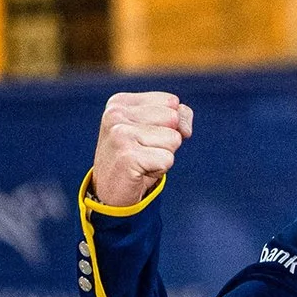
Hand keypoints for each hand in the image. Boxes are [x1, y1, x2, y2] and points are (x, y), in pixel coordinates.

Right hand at [92, 91, 191, 207]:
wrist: (111, 194)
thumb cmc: (135, 159)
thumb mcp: (154, 129)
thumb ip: (177, 116)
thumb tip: (185, 129)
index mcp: (120, 102)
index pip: (172, 102)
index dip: (169, 124)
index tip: (145, 138)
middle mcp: (116, 114)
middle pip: (173, 118)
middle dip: (167, 140)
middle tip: (144, 152)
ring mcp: (120, 134)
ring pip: (173, 139)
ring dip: (163, 156)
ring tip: (142, 162)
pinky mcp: (127, 156)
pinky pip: (168, 159)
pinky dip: (160, 170)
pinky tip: (141, 172)